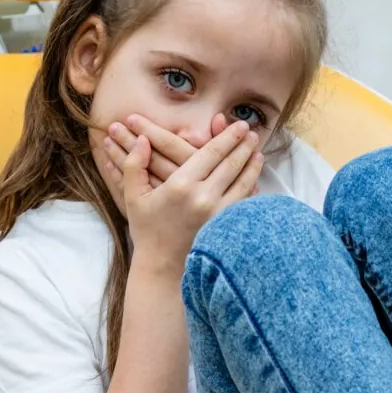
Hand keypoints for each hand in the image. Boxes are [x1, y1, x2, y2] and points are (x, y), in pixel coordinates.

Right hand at [108, 120, 263, 270]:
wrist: (162, 267)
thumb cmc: (147, 230)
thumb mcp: (134, 196)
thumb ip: (134, 165)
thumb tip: (141, 140)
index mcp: (180, 185)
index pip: (212, 153)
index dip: (228, 136)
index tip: (239, 125)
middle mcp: (202, 197)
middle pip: (231, 164)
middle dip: (244, 146)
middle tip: (253, 133)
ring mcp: (217, 214)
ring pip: (243, 182)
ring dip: (252, 165)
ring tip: (258, 152)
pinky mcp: (226, 227)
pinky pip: (244, 203)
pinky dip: (252, 188)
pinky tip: (255, 180)